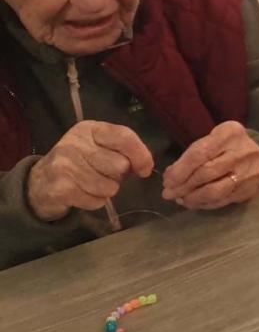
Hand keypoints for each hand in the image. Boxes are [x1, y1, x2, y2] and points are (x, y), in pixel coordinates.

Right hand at [24, 121, 153, 221]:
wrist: (40, 182)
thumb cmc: (78, 162)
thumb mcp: (98, 146)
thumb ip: (123, 149)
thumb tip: (145, 167)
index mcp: (88, 129)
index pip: (124, 137)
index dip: (141, 155)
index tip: (145, 169)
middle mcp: (74, 144)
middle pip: (119, 165)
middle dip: (118, 176)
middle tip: (104, 175)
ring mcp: (65, 166)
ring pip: (110, 186)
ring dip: (107, 190)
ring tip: (91, 184)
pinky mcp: (61, 189)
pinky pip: (97, 201)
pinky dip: (95, 201)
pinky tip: (82, 194)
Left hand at [161, 121, 258, 209]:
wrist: (256, 154)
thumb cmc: (224, 146)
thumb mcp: (208, 141)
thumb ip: (190, 157)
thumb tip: (170, 178)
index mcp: (230, 134)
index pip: (200, 154)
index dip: (180, 170)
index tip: (167, 181)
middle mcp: (243, 152)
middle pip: (207, 174)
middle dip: (183, 186)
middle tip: (168, 194)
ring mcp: (249, 172)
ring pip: (216, 191)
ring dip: (193, 198)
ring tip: (181, 200)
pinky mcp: (250, 189)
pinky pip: (223, 201)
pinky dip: (205, 204)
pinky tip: (195, 202)